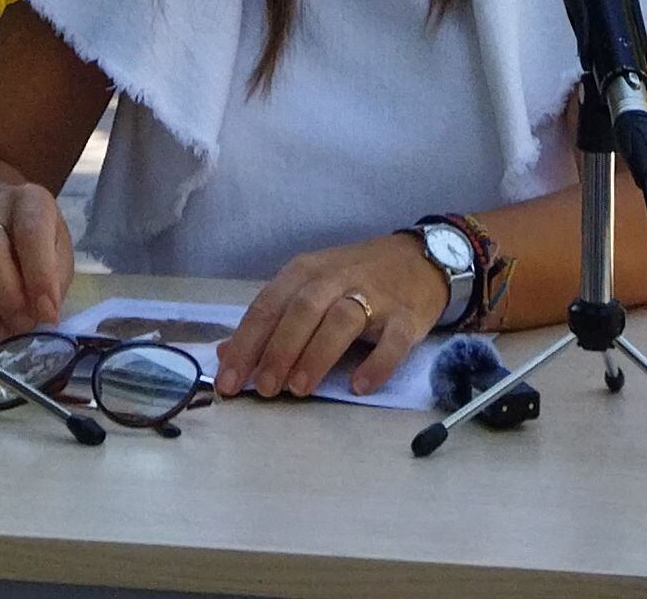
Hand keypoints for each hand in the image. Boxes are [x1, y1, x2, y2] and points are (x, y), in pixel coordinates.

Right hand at [0, 178, 72, 342]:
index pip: (30, 231)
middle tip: (22, 324)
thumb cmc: (38, 250)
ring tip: (1, 332)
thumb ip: (54, 281)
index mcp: (28, 201)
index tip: (47, 312)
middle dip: (7, 298)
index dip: (40, 276)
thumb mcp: (60, 258)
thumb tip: (42, 313)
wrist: (2, 232)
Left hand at [216, 233, 451, 400]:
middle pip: (303, 310)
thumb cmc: (355, 279)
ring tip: (299, 389)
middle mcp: (337, 278)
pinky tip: (359, 386)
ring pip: (342, 320)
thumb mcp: (309, 288)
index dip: (246, 343)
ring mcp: (375, 296)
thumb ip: (271, 320)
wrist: (420, 259)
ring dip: (317, 354)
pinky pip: (393, 340)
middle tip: (265, 388)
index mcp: (307, 271)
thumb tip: (225, 353)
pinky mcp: (407, 316)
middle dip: (279, 349)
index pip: (268, 305)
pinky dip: (377, 363)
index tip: (228, 381)